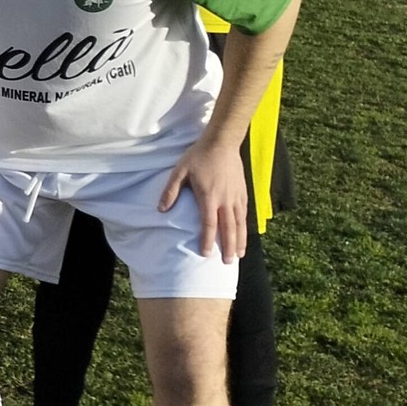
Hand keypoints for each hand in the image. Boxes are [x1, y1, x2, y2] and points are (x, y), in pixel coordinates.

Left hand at [161, 134, 247, 263]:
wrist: (222, 142)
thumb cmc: (198, 157)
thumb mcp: (179, 172)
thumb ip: (171, 192)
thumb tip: (161, 210)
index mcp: (209, 196)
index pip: (209, 224)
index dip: (208, 240)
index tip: (206, 254)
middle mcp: (225, 200)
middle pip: (228, 228)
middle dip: (228, 247)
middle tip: (227, 262)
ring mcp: (236, 196)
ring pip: (240, 223)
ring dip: (240, 240)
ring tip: (239, 255)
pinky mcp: (243, 191)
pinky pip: (245, 213)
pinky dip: (245, 226)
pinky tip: (244, 234)